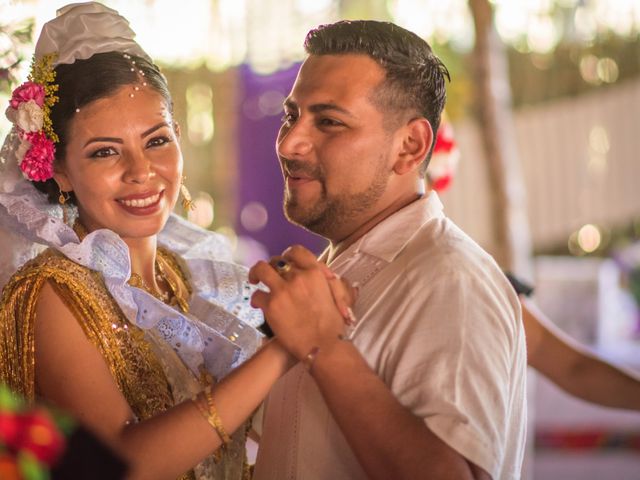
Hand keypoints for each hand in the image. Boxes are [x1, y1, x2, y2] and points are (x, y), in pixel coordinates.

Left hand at [248, 245, 351, 359]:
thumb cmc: (333, 325)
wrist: (323, 346)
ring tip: (254, 281)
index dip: (288, 255)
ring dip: (256, 274)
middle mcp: (297, 277)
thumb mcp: (335, 296)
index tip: (285, 263)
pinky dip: (256, 299)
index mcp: (315, 273)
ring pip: (261, 270)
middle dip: (272, 267)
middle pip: (277, 261)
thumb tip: (321, 272)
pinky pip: (257, 295)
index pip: (296, 251)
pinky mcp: (271, 305)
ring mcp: (282, 290)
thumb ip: (326, 281)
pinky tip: (258, 304)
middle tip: (269, 275)